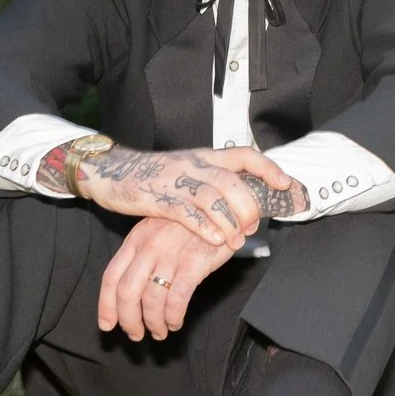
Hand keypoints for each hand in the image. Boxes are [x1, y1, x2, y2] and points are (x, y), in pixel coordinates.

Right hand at [69, 146, 303, 248]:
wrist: (109, 171)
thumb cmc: (152, 175)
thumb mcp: (186, 169)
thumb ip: (211, 180)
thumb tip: (243, 197)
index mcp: (204, 156)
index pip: (243, 155)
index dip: (267, 168)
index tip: (285, 183)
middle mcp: (194, 165)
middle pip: (232, 181)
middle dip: (248, 205)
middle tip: (253, 226)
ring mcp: (176, 180)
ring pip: (213, 198)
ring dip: (230, 221)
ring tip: (237, 240)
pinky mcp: (158, 198)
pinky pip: (187, 213)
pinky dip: (205, 227)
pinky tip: (215, 240)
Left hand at [98, 216, 235, 339]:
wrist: (222, 205)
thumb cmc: (191, 222)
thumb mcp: (158, 230)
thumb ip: (143, 254)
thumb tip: (130, 292)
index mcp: (136, 239)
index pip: (111, 277)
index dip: (106, 305)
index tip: (107, 324)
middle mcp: (149, 247)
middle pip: (127, 293)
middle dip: (129, 320)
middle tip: (136, 334)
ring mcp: (171, 255)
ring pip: (152, 300)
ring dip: (154, 322)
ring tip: (160, 331)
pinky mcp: (194, 263)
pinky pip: (177, 299)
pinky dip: (173, 316)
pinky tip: (175, 322)